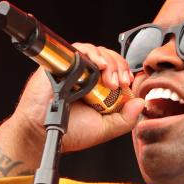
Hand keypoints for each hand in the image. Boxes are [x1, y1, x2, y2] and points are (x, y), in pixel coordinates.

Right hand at [0, 44, 143, 180]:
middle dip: (119, 67)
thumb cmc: (69, 131)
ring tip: (109, 79)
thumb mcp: (105, 129)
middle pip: (109, 57)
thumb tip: (140, 103)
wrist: (43, 133)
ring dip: (108, 61)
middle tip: (118, 83)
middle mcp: (86, 75)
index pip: (116, 69)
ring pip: (96, 51)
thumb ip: (125, 119)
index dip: (124, 72)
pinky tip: (98, 65)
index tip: (127, 83)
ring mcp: (74, 69)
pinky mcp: (61, 64)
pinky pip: (78, 50)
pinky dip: (91, 54)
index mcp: (98, 87)